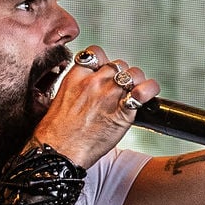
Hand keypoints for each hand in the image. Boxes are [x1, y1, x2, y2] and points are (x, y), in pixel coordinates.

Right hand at [34, 45, 160, 166]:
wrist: (57, 151)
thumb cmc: (55, 133)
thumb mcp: (60, 100)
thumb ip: (77, 89)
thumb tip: (88, 91)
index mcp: (75, 77)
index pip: (95, 53)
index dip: (103, 61)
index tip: (103, 71)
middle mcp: (93, 81)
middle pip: (117, 64)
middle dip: (120, 75)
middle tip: (118, 90)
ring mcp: (108, 94)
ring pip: (132, 74)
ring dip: (135, 82)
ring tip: (132, 94)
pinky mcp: (122, 111)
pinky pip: (142, 92)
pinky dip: (148, 91)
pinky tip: (145, 96)